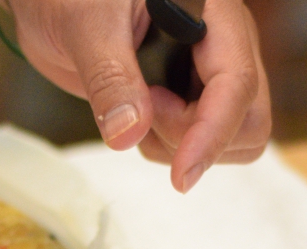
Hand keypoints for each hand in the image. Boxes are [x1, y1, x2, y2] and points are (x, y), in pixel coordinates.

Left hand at [7, 0, 270, 192]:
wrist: (54, 7)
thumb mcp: (85, 27)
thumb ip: (109, 78)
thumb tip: (129, 133)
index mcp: (212, 10)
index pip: (237, 81)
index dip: (212, 133)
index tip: (182, 175)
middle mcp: (226, 42)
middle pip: (251, 120)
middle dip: (197, 139)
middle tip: (143, 114)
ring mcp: (213, 74)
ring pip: (233, 141)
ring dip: (180, 147)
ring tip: (134, 110)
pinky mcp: (194, 99)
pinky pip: (204, 145)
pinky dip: (169, 149)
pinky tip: (136, 117)